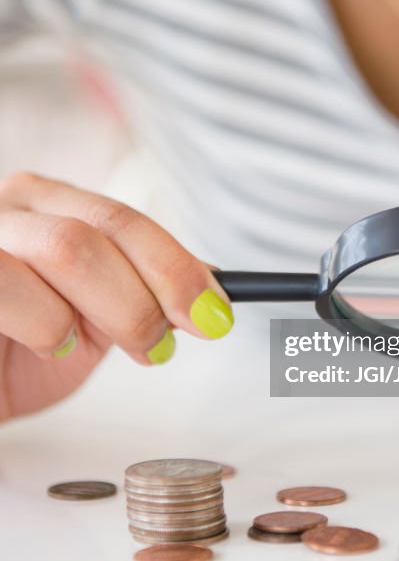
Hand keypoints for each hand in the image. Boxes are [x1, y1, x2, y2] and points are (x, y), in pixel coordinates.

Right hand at [0, 172, 233, 420]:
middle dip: (147, 295)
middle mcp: (7, 207)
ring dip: (102, 311)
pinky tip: (43, 344)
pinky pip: (13, 285)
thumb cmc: (11, 355)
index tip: (216, 312)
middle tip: (159, 346)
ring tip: (80, 347)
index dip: (177, 264)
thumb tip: (210, 285)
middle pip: (102, 231)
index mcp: (44, 204)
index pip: (123, 218)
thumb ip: (139, 291)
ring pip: (67, 248)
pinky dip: (45, 324)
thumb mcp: (88, 320)